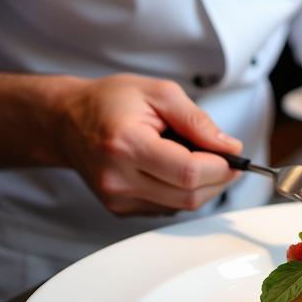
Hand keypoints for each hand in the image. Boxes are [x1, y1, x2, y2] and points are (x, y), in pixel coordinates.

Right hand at [56, 74, 241, 215]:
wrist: (67, 121)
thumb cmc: (109, 102)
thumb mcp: (159, 92)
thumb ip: (196, 120)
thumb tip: (228, 146)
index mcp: (125, 144)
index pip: (188, 172)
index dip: (221, 166)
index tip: (235, 154)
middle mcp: (118, 178)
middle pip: (188, 195)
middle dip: (218, 179)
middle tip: (227, 158)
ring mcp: (117, 198)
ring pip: (181, 206)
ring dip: (202, 186)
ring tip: (196, 156)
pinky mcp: (120, 209)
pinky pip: (167, 207)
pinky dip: (182, 191)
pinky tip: (175, 168)